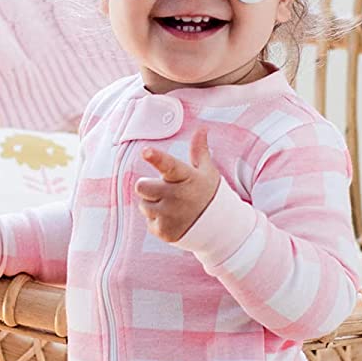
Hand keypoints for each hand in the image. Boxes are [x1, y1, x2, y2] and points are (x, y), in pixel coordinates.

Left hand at [136, 126, 219, 242]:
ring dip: (153, 205)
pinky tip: (173, 220)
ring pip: (144, 205)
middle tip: (164, 191)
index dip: (156, 158)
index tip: (146, 151)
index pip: (168, 165)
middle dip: (148, 187)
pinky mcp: (164, 232)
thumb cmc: (209, 194)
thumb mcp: (207, 172)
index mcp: (186, 178)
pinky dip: (158, 221)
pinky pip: (149, 222)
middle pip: (142, 186)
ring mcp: (170, 216)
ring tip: (172, 208)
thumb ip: (199, 151)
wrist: (219, 228)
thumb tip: (201, 128)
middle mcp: (177, 197)